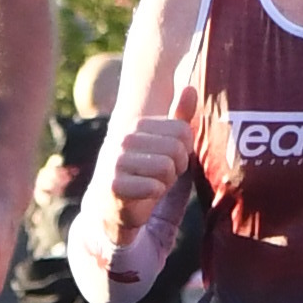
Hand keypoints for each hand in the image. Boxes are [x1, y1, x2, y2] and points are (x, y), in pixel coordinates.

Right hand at [96, 111, 192, 226]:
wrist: (111, 216)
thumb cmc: (144, 180)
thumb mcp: (164, 148)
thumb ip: (179, 120)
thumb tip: (190, 87)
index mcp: (137, 125)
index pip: (183, 130)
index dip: (183, 153)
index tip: (168, 163)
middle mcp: (124, 138)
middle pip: (177, 148)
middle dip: (176, 169)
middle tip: (159, 179)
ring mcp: (116, 161)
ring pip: (167, 167)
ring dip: (165, 184)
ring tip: (150, 188)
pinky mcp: (114, 186)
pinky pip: (155, 187)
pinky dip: (154, 198)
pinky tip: (142, 200)